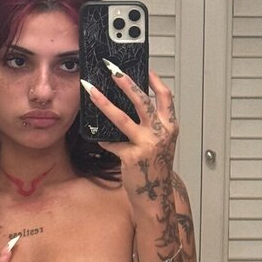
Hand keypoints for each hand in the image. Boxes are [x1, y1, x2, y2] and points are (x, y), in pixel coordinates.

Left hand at [83, 66, 178, 201]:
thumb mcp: (161, 142)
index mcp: (170, 126)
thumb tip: (130, 102)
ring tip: (91, 91)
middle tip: (113, 70)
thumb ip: (151, 124)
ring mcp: (147, 145)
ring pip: (122, 118)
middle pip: (143, 101)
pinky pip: (112, 142)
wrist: (156, 194)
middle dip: (126, 83)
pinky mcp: (131, 157)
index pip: (165, 97)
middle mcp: (161, 133)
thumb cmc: (155, 166)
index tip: (144, 68)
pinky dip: (104, 139)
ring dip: (104, 102)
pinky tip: (97, 136)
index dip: (155, 80)